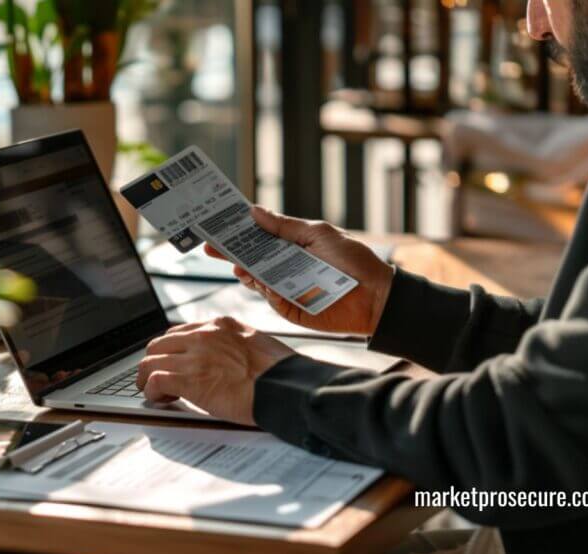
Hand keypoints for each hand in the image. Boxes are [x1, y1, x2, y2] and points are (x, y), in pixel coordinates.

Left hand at [136, 317, 294, 425]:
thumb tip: (235, 361)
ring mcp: (194, 356)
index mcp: (222, 326)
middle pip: (160, 344)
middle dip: (155, 361)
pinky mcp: (188, 379)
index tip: (174, 361)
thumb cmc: (282, 373)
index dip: (173, 349)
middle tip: (158, 378)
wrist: (286, 387)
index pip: (183, 331)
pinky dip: (152, 392)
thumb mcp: (260, 345)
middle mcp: (204, 336)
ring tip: (154, 392)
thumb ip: (239, 346)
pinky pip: (154, 381)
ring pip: (150, 361)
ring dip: (148, 378)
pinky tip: (160, 400)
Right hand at [205, 206, 394, 335]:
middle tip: (211, 245)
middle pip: (250, 259)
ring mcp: (285, 289)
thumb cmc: (353, 260)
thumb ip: (285, 226)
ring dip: (245, 271)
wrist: (376, 296)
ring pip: (256, 280)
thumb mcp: (317, 234)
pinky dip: (267, 290)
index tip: (218, 223)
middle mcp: (284, 267)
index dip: (238, 231)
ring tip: (238, 265)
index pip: (258, 237)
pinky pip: (272, 299)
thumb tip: (255, 211)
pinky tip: (267, 284)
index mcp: (290, 246)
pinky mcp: (290, 309)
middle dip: (230, 252)